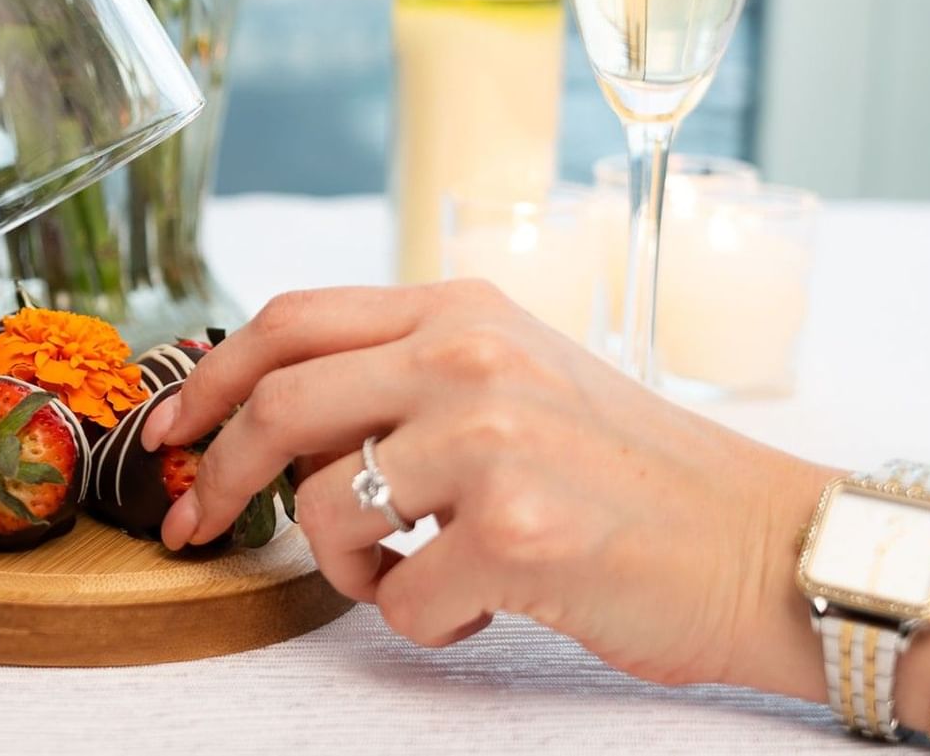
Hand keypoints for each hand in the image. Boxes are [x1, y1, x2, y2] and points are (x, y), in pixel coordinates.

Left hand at [140, 281, 828, 689]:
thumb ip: (404, 376)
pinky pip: (399, 599)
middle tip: (196, 528)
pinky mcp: (516, 532)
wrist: (764, 543)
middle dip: (216, 478)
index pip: (287, 321)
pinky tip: (488, 599)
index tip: (165, 434)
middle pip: (277, 407)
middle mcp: (469, 357)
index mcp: (461, 309)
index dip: (206, 379)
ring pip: (323, 514)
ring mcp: (491, 440)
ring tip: (419, 572)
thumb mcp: (516, 376)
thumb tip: (272, 420)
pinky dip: (424, 619)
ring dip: (351, 567)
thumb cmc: (630, 473)